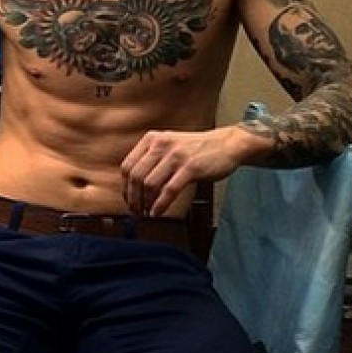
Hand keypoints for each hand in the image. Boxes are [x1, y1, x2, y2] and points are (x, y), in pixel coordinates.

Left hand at [120, 126, 251, 216]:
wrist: (226, 144)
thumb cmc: (195, 149)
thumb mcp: (168, 145)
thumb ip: (151, 159)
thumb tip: (132, 186)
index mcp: (151, 139)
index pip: (127, 166)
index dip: (125, 187)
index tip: (128, 200)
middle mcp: (160, 145)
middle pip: (135, 177)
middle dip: (133, 198)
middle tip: (136, 212)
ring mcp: (176, 156)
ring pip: (149, 184)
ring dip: (145, 203)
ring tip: (147, 213)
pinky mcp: (191, 167)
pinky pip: (169, 190)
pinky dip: (160, 205)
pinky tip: (157, 213)